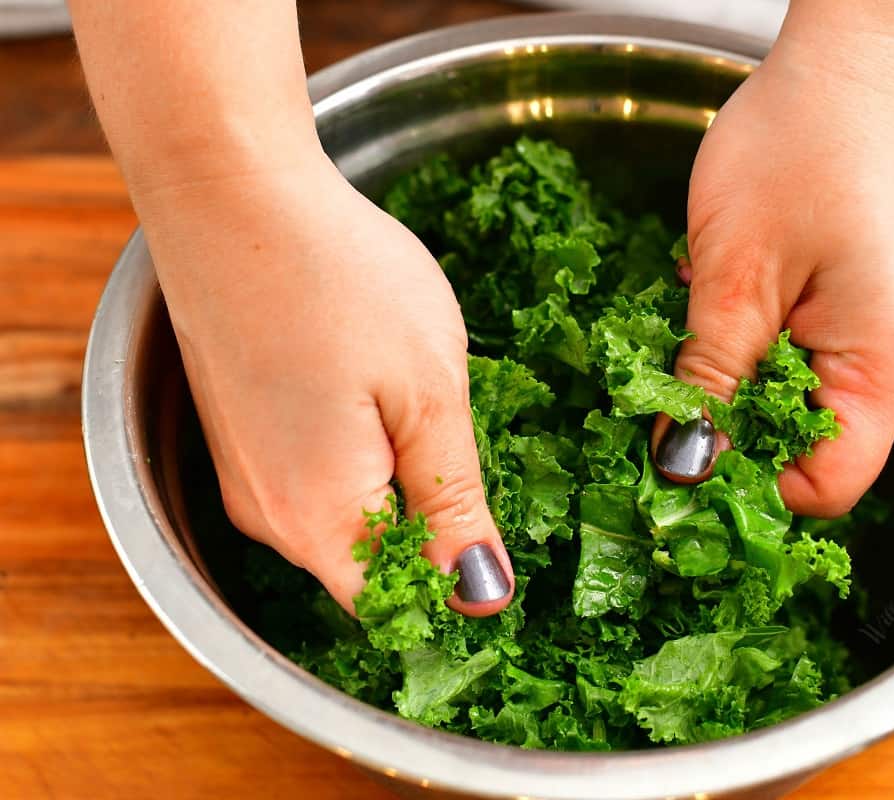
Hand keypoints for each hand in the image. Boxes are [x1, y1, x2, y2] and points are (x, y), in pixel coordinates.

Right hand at [136, 156, 513, 615]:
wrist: (231, 192)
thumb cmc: (339, 281)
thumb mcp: (429, 394)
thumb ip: (454, 504)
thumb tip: (479, 596)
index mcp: (318, 520)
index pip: (395, 607)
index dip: (453, 584)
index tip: (497, 525)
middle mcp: (267, 517)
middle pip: (368, 567)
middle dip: (429, 529)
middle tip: (466, 438)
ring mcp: (245, 475)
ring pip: (344, 520)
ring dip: (397, 488)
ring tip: (421, 403)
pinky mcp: (240, 436)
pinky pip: (312, 480)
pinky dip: (359, 459)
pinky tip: (378, 393)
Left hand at [653, 26, 893, 515]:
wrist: (855, 58)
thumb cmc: (804, 145)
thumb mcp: (734, 274)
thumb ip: (710, 378)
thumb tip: (682, 466)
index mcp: (880, 371)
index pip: (823, 489)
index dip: (748, 490)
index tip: (675, 468)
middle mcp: (892, 367)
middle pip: (809, 455)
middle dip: (733, 440)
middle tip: (663, 407)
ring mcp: (875, 336)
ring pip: (794, 408)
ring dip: (734, 391)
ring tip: (690, 343)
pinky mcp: (852, 307)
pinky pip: (797, 361)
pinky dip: (749, 352)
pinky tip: (715, 313)